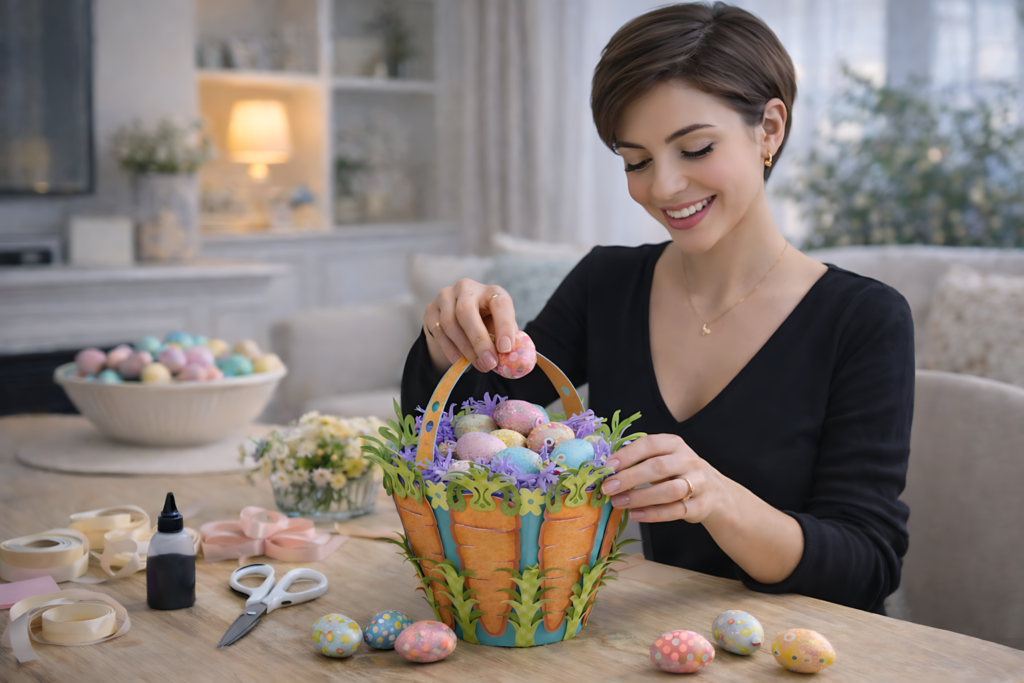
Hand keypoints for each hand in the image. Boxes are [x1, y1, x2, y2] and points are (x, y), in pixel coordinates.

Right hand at [423, 279, 518, 372]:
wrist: (460, 320)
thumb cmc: (486, 324)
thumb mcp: (499, 328)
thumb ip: (505, 340)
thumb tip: (508, 358)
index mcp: (492, 291)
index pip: (500, 303)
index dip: (504, 326)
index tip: (505, 349)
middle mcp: (467, 288)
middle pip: (467, 312)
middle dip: (479, 341)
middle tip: (489, 363)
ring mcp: (445, 296)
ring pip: (449, 322)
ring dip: (464, 348)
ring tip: (477, 364)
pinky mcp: (431, 308)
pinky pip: (437, 330)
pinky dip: (449, 348)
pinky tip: (459, 360)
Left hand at [599, 434, 730, 523]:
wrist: (716, 493)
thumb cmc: (679, 473)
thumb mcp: (665, 458)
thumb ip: (641, 460)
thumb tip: (608, 469)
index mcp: (675, 444)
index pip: (650, 444)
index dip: (628, 455)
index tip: (608, 466)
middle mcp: (688, 461)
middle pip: (657, 468)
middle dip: (629, 478)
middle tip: (608, 488)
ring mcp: (698, 483)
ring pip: (667, 491)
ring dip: (639, 497)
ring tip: (618, 502)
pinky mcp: (700, 506)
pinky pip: (674, 511)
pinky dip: (653, 514)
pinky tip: (635, 514)